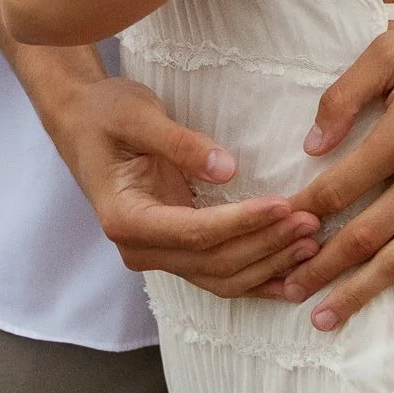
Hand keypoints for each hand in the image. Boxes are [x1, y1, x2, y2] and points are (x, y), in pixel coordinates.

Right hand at [39, 67, 322, 296]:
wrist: (82, 124)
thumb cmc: (106, 113)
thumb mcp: (137, 114)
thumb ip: (179, 142)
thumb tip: (227, 169)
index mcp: (125, 218)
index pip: (194, 232)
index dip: (241, 223)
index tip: (283, 204)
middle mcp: (140, 249)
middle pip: (214, 262)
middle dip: (266, 244)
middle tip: (310, 219)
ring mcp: (157, 256)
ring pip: (221, 278)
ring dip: (268, 265)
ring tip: (311, 242)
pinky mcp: (174, 253)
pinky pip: (219, 277)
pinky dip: (257, 280)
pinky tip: (292, 278)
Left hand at [266, 0, 393, 336]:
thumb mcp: (392, 49)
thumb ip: (346, 94)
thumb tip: (310, 145)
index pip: (338, 188)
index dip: (304, 213)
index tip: (276, 231)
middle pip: (364, 236)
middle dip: (320, 268)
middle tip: (284, 291)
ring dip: (360, 292)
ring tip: (324, 318)